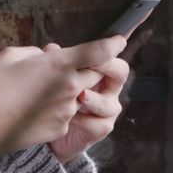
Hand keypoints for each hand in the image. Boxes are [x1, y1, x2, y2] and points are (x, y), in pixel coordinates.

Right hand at [0, 36, 125, 156]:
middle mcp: (70, 87)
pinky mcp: (60, 128)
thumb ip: (35, 53)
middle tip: (72, 65)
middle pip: (96, 74)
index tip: (119, 40)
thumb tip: (45, 57)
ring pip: (80, 95)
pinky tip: (36, 108)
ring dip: (71, 90)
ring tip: (44, 90)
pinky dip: (58, 109)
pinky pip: (67, 114)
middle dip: (90, 68)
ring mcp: (67, 110)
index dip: (113, 44)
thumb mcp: (12, 55)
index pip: (99, 51)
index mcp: (59, 65)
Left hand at [44, 38, 130, 163]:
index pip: (112, 53)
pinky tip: (70, 118)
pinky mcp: (101, 128)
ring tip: (80, 96)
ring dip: (93, 99)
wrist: (55, 125)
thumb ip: (57, 60)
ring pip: (110, 103)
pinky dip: (83, 120)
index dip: (110, 46)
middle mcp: (109, 88)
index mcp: (101, 70)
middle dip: (107, 67)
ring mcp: (108, 109)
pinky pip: (98, 124)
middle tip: (92, 66)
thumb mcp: (59, 75)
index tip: (98, 44)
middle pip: (121, 72)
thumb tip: (51, 49)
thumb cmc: (61, 94)